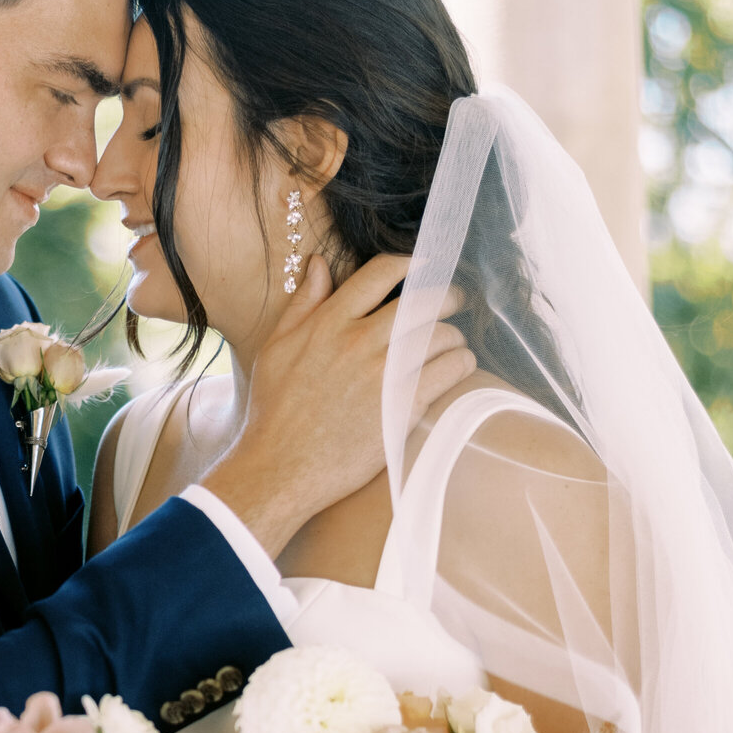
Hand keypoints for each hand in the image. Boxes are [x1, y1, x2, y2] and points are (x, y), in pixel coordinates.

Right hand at [202, 252, 475, 560]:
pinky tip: (457, 369)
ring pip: (441, 334)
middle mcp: (358, 341)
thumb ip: (302, 304)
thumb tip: (318, 264)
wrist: (278, 468)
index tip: (426, 266)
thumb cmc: (272, 412)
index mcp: (329, 322)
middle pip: (423, 300)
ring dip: (454, 336)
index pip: (380, 273)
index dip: (411, 263)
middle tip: (454, 303)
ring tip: (453, 345)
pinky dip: (461, 364)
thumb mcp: (275, 348)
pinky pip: (449, 370)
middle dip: (446, 297)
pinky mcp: (402, 406)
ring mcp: (382, 374)